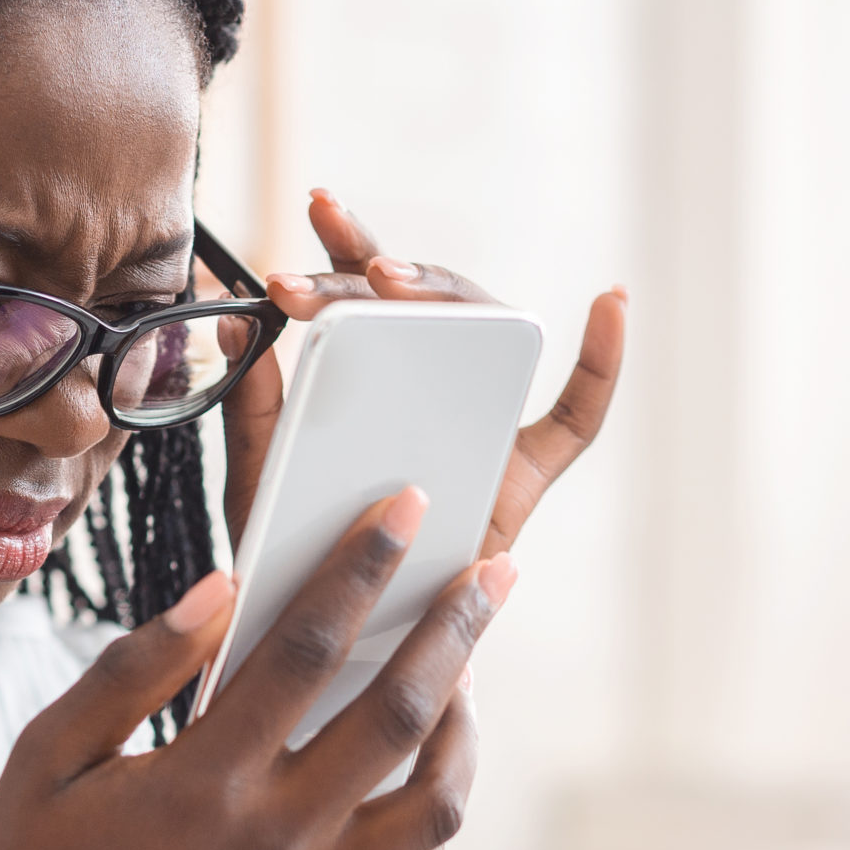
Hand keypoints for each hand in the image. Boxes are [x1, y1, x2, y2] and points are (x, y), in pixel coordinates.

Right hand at [0, 487, 512, 849]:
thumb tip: (223, 586)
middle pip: (397, 716)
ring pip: (434, 809)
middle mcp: (269, 844)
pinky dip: (433, 833)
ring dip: (464, 733)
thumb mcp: (48, 753)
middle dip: (454, 629)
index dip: (361, 566)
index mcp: (199, 784)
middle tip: (493, 569)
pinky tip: (426, 779)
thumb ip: (137, 667)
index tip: (406, 508)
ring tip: (466, 677)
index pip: (306, 648)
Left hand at [218, 189, 628, 556]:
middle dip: (374, 270)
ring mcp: (484, 423)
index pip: (367, 297)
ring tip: (390, 282)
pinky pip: (578, 417)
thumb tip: (237, 323)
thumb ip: (251, 407)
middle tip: (318, 274)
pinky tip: (612, 302)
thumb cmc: (298, 558)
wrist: (337, 646)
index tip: (318, 203)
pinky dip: (605, 362)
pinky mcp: (524, 476)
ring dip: (445, 292)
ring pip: (483, 332)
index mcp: (373, 381)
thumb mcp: (258, 477)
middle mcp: (433, 388)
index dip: (349, 246)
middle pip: (423, 303)